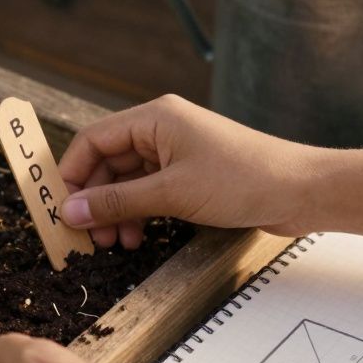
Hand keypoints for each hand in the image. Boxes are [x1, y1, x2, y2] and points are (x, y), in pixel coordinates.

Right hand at [59, 95, 321, 247]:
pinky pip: (148, 191)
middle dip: (93, 200)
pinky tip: (136, 238)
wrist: (302, 191)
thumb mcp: (172, 194)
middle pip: (106, 162)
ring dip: (115, 212)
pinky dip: (137, 214)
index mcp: (154, 117)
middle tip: (87, 236)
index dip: (71, 175)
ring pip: (126, 181)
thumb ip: (118, 202)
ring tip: (114, 244)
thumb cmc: (245, 179)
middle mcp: (161, 129)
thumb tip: (71, 210)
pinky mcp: (190, 174)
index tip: (60, 209)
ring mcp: (176, 152)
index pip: (92, 140)